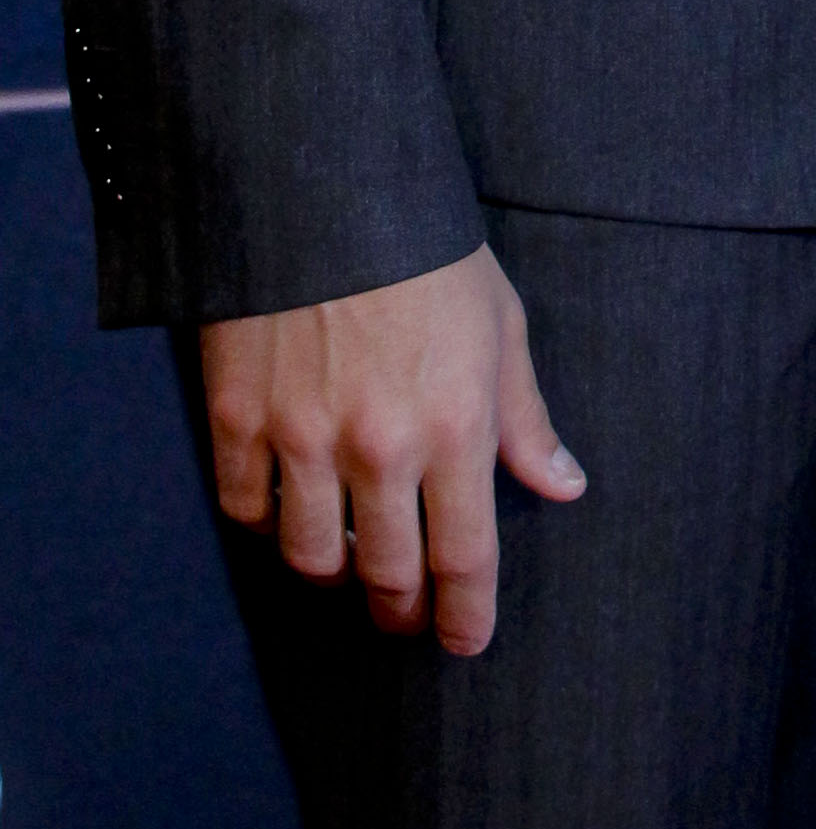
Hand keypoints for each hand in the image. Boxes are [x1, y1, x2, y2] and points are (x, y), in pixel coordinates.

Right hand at [200, 241, 580, 657]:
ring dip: (335, 574)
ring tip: (351, 564)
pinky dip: (267, 526)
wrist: (324, 186)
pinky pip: (246, 511)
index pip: (465, 560)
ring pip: (312, 558)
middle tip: (407, 613)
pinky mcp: (240, 419)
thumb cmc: (427, 252)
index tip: (465, 641)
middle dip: (402, 608)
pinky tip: (288, 513)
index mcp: (455, 426)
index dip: (465, 616)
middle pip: (386, 576)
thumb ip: (525, 417)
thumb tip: (563, 484)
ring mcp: (302, 438)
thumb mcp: (499, 324)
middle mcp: (380, 447)